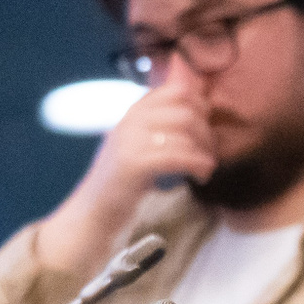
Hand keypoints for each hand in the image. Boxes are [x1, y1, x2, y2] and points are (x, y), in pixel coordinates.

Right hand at [35, 72, 215, 275]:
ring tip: (207, 167)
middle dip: (206, 131)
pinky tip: (201, 176)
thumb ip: (161, 125)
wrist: (93, 214)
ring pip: (184, 130)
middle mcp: (130, 121)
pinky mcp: (134, 164)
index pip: (174, 90)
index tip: (207, 124)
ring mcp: (129, 140)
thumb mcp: (140, 145)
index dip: (199, 104)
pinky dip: (197, 164)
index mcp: (133, 113)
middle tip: (210, 152)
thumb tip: (200, 103)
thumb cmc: (124, 183)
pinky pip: (177, 155)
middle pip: (185, 110)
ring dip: (205, 149)